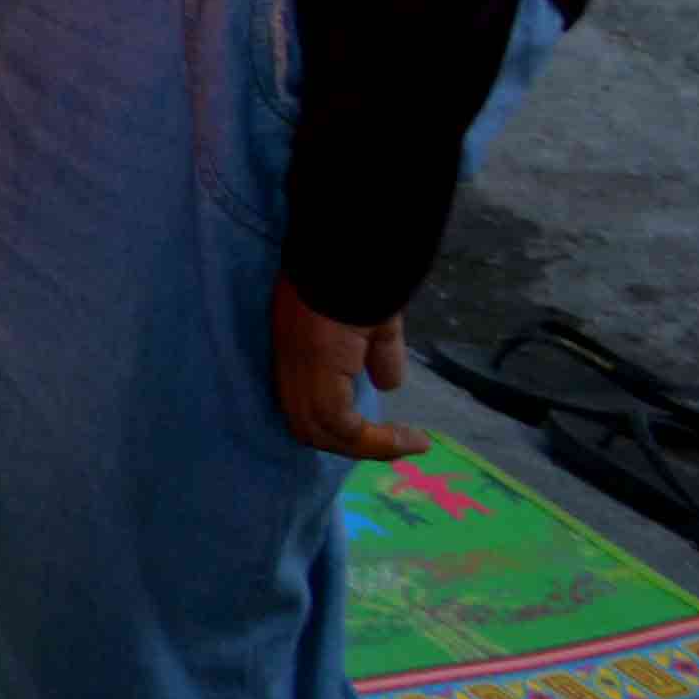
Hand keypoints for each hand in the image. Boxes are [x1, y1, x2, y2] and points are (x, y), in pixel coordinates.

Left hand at [273, 286, 428, 462]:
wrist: (354, 251)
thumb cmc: (362, 278)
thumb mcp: (373, 324)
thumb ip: (379, 355)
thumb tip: (388, 383)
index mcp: (294, 351)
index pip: (301, 404)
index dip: (333, 426)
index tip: (371, 434)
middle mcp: (288, 363)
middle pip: (306, 425)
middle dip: (350, 444)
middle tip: (391, 447)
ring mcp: (298, 367)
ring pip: (320, 431)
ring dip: (367, 447)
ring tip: (407, 445)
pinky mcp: (316, 370)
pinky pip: (341, 425)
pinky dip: (375, 440)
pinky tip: (409, 439)